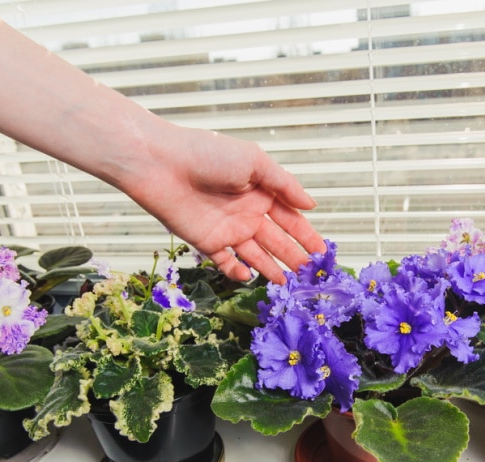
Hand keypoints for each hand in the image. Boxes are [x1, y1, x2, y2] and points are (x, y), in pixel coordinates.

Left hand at [118, 126, 324, 282]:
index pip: (290, 218)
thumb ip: (284, 185)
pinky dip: (238, 272)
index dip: (307, 235)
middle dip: (295, 257)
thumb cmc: (208, 154)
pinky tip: (251, 277)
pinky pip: (226, 263)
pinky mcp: (207, 243)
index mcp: (262, 192)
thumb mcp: (255, 162)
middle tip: (311, 275)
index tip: (322, 252)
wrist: (161, 165)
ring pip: (256, 255)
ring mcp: (228, 230)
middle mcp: (247, 213)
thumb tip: (312, 204)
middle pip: (277, 241)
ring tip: (290, 285)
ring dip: (273, 268)